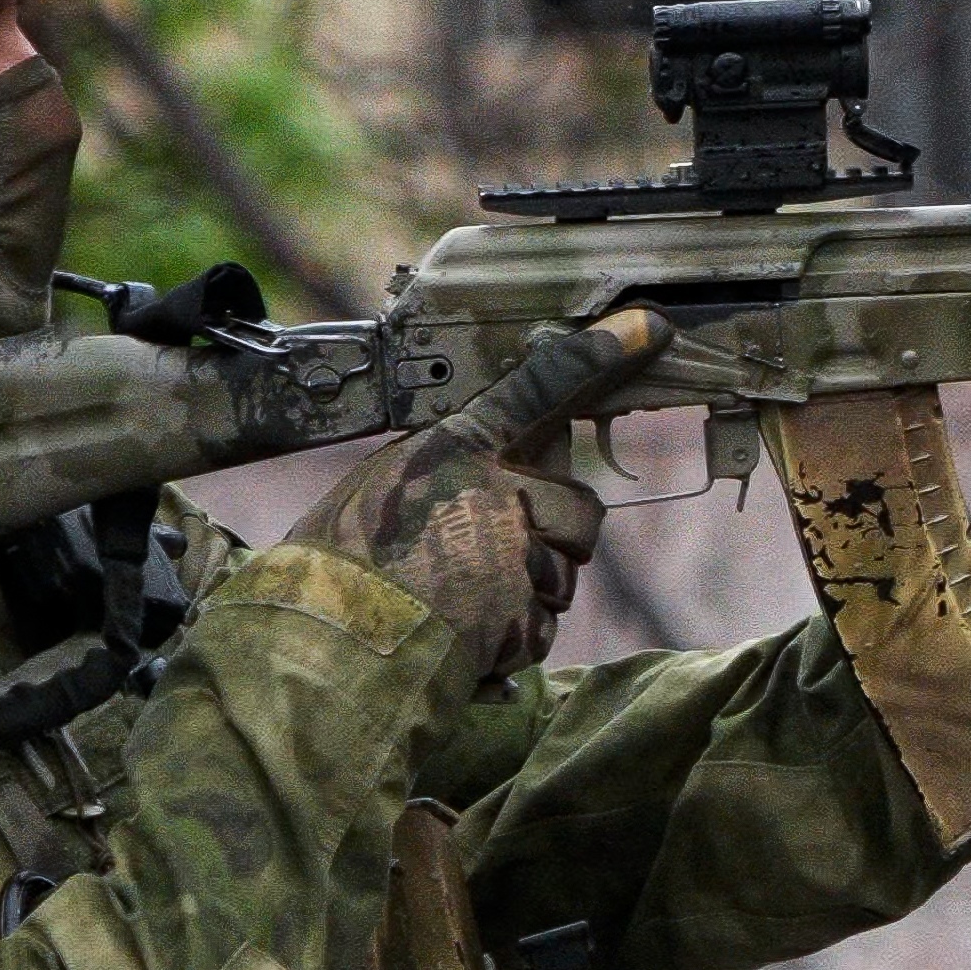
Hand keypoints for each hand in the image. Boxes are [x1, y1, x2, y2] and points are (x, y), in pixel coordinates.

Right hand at [296, 312, 669, 684]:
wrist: (325, 640)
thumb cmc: (337, 563)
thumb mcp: (384, 483)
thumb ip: (448, 468)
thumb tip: (499, 465)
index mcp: (456, 448)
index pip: (539, 388)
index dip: (594, 356)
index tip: (646, 328)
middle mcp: (497, 495)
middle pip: (577, 505)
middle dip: (552, 533)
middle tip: (492, 553)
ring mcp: (515, 557)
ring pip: (563, 571)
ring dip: (529, 590)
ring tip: (458, 600)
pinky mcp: (522, 618)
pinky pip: (541, 624)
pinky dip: (510, 637)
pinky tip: (461, 635)